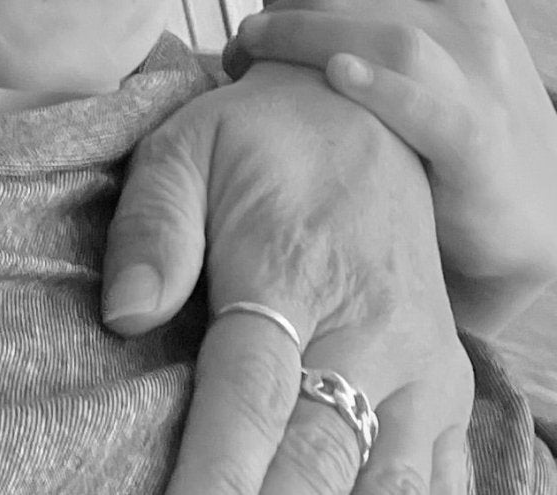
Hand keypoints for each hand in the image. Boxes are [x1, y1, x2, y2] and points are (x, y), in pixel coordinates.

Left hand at [105, 61, 473, 494]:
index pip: (251, 395)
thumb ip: (151, 232)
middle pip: (320, 461)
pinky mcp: (447, 391)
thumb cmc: (254, 143)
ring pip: (387, 485)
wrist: (361, 117)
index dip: (218, 473)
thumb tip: (126, 315)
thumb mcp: (181, 152)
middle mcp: (371, 331)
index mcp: (292, 273)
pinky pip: (437, 482)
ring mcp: (421, 369)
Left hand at [223, 0, 556, 334]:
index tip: (256, 20)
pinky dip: (375, 82)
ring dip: (293, 44)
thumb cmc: (445, 112)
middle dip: (273, 12)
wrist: (532, 214)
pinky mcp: (478, 136)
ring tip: (254, 71)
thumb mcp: (404, 24)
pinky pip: (421, 93)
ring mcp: (479, 71)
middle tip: (244, 56)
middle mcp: (469, 10)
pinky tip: (337, 78)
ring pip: (370, 29)